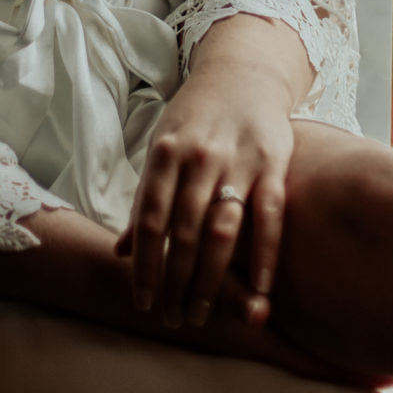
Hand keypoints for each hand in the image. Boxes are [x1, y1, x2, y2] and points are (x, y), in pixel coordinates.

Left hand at [117, 53, 296, 329]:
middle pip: (183, 233)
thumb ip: (146, 199)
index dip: (144, 266)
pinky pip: (269, 217)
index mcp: (164, 154)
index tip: (142, 302)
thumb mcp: (162, 148)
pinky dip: (264, 255)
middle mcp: (198, 158)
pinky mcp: (273, 163)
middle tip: (174, 319)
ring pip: (222, 231)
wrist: (243, 72)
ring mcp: (238, 160)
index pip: (148, 221)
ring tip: (203, 314)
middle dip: (176, 283)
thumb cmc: (196, 118)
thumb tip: (119, 251)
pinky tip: (258, 290)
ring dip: (212, 280)